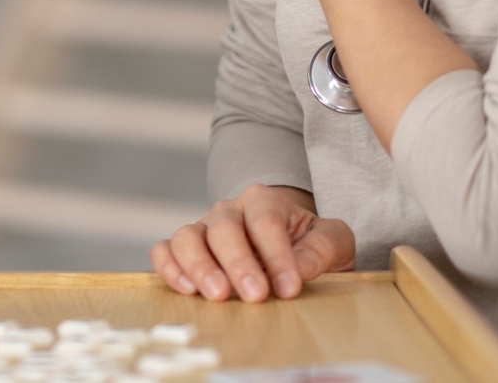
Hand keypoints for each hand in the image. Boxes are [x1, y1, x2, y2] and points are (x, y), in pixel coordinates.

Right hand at [152, 185, 355, 300]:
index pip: (265, 221)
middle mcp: (228, 210)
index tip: (290, 288)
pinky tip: (188, 289)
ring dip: (199, 266)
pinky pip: (164, 251)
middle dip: (239, 262)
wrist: (287, 246)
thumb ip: (324, 247)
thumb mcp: (333, 241)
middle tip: (255, 295)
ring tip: (218, 295)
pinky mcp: (184, 251)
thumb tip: (301, 267)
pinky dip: (169, 267)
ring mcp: (202, 229)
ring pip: (187, 236)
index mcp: (265, 201)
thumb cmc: (308, 245)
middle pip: (224, 227)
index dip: (276, 254)